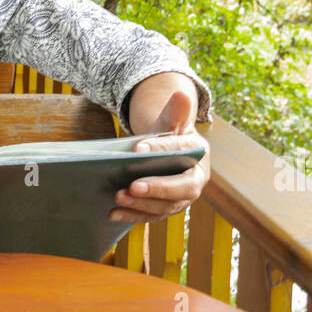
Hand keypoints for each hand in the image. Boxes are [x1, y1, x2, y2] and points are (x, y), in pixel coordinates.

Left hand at [110, 80, 210, 225]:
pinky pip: (150, 216)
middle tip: (132, 186)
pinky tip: (113, 213)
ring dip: (141, 205)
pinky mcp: (165, 210)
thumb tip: (181, 95)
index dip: (161, 150)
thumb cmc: (169, 133)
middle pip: (180, 189)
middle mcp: (195, 181)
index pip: (182, 152)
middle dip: (156, 189)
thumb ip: (176, 110)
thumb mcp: (171, 119)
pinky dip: (132, 216)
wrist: (166, 150)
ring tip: (118, 197)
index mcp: (199, 155)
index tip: (138, 149)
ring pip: (164, 207)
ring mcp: (181, 199)